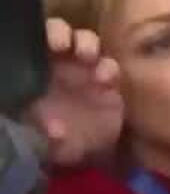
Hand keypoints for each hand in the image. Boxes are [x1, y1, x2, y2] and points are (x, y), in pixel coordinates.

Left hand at [23, 18, 122, 167]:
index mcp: (36, 71)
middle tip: (66, 47)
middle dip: (64, 33)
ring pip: (87, 43)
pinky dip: (109, 69)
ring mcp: (86, 73)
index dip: (41, 36)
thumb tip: (55, 130)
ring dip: (87, 44)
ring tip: (87, 57)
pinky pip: (111, 67)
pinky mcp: (110, 85)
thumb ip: (41, 131)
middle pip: (61, 33)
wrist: (85, 159)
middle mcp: (60, 66)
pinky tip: (105, 82)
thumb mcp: (38, 138)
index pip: (34, 42)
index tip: (48, 45)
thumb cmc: (54, 144)